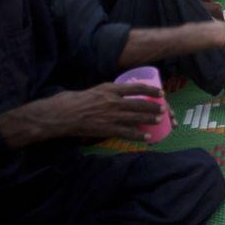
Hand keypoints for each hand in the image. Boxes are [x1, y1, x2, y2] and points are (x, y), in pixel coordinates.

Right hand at [0, 83, 166, 145]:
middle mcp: (113, 101)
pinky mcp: (106, 129)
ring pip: (135, 118)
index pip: (136, 87)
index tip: (160, 92)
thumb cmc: (74, 100)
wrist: (61, 114)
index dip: (150, 89)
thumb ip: (108, 92)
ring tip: (159, 120)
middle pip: (139, 103)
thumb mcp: (94, 90)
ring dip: (149, 119)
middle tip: (164, 108)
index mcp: (109, 88)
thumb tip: (120, 93)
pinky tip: (146, 137)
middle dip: (154, 106)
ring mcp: (110, 115)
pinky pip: (126, 132)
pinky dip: (138, 135)